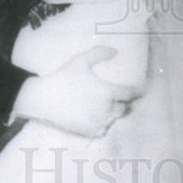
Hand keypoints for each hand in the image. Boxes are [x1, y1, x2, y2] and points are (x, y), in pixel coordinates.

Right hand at [13, 45, 139, 137]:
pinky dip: (104, 124)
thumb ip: (99, 53)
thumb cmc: (63, 77)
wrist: (43, 99)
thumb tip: (115, 51)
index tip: (139, 89)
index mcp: (107, 91)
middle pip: (124, 108)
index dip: (136, 91)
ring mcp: (97, 121)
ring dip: (114, 113)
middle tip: (121, 98)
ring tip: (110, 107)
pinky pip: (103, 129)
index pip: (130, 93)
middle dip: (124, 102)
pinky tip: (99, 117)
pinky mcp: (88, 131)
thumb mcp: (81, 60)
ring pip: (114, 119)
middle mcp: (106, 108)